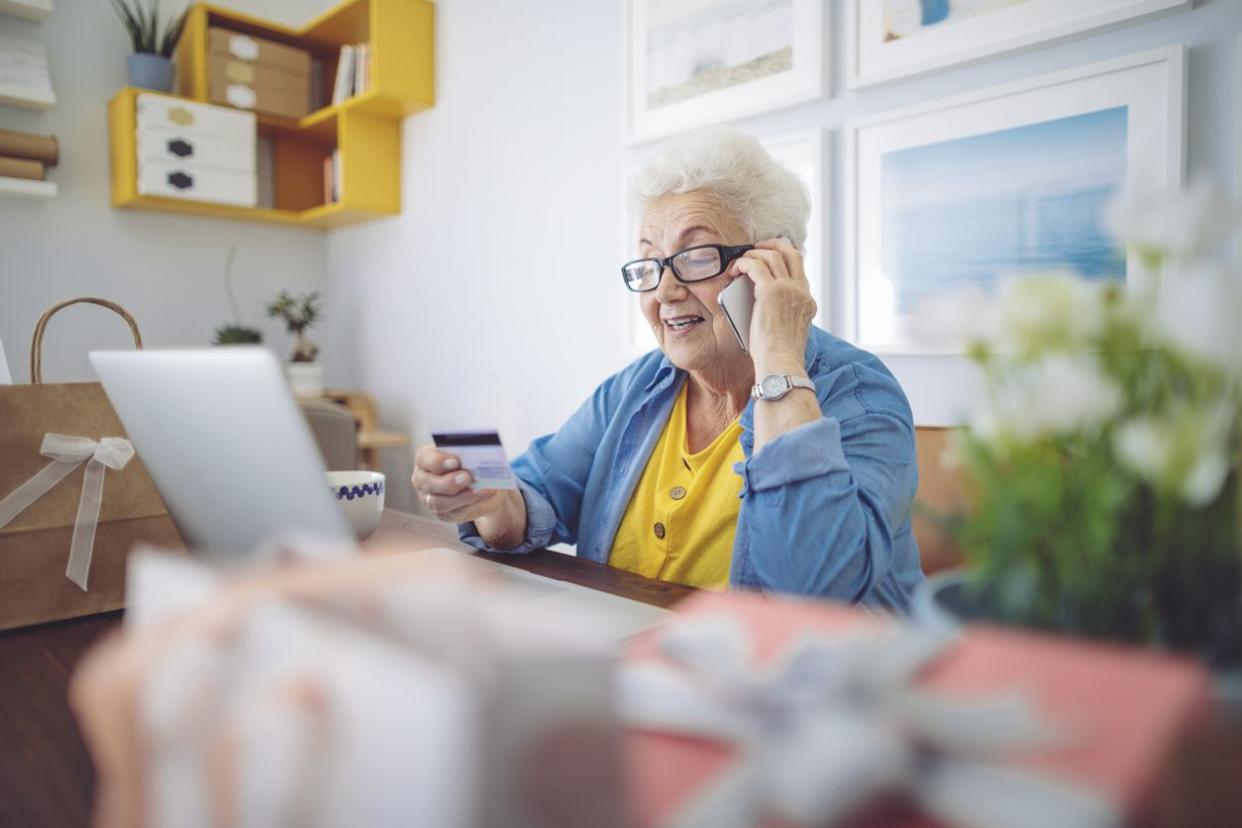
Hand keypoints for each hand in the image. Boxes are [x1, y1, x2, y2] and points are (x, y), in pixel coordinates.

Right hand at [411, 444, 504, 523]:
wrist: (483, 480)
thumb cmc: (471, 459)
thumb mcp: (471, 451)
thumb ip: (470, 454)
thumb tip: (478, 460)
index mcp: (425, 458)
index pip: (425, 459)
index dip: (438, 461)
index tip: (455, 462)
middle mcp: (423, 479)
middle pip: (429, 484)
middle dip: (449, 482)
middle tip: (468, 478)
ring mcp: (430, 498)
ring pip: (439, 503)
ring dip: (460, 497)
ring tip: (478, 490)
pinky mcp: (443, 513)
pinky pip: (453, 514)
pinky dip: (469, 506)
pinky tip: (482, 497)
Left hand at [729, 237, 816, 369]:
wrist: (781, 364)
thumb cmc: (778, 355)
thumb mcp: (788, 328)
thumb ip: (782, 311)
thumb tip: (760, 300)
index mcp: (807, 300)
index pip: (798, 268)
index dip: (782, 258)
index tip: (768, 259)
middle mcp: (801, 290)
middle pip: (791, 253)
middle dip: (772, 245)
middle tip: (756, 250)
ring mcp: (788, 289)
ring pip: (772, 255)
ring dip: (753, 254)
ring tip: (739, 263)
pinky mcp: (771, 291)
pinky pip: (755, 265)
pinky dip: (743, 263)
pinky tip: (734, 270)